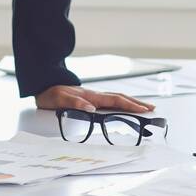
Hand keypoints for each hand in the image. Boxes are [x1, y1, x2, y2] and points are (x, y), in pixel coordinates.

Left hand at [34, 84, 155, 114]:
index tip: (144, 110)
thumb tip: (92, 110)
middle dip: (137, 103)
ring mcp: (93, 96)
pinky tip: (123, 107)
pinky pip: (110, 100)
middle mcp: (95, 95)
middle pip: (121, 98)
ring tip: (143, 107)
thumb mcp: (60, 100)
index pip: (116, 101)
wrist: (43, 85)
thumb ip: (75, 104)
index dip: (130, 105)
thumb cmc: (51, 93)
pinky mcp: (90, 99)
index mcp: (91, 96)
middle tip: (152, 109)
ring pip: (117, 98)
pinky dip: (121, 103)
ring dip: (131, 102)